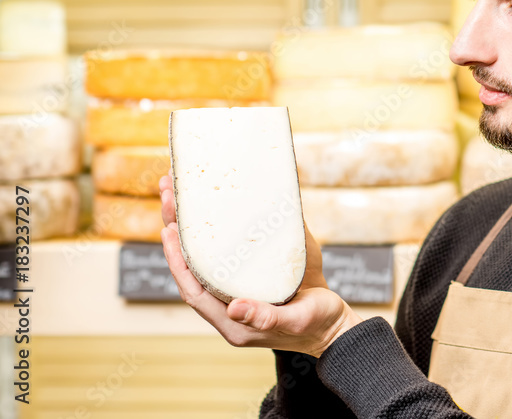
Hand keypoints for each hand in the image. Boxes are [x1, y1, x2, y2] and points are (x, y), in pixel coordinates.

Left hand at [159, 173, 361, 357]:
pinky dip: (212, 235)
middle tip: (168, 194)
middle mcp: (228, 309)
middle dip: (177, 234)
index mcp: (232, 324)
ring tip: (180, 195)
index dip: (178, 262)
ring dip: (190, 230)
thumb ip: (267, 316)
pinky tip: (211, 214)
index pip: (193, 291)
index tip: (168, 230)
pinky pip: (223, 258)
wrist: (334, 327)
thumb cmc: (317, 325)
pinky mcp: (250, 282)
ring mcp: (237, 295)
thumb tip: (235, 308)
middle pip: (192, 270)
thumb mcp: (297, 320)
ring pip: (204, 261)